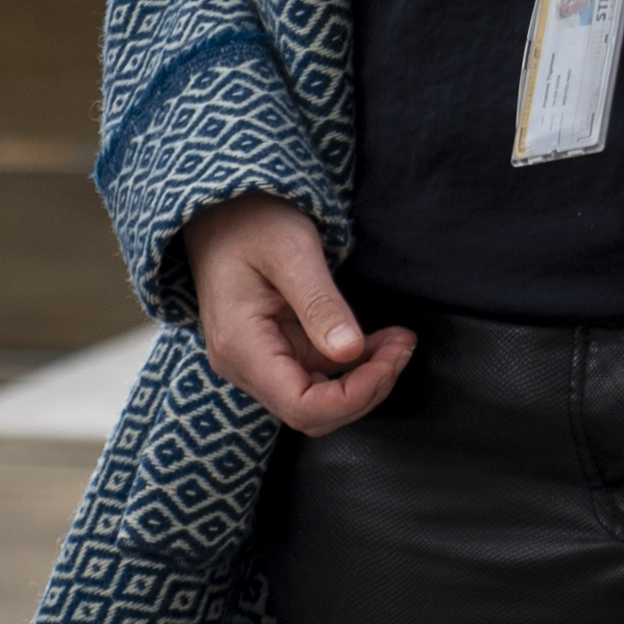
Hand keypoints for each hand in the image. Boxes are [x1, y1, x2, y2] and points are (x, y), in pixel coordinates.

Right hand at [184, 196, 412, 436]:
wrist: (221, 210)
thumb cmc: (252, 221)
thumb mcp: (292, 252)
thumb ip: (320, 304)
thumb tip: (349, 351)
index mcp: (242, 347)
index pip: (302, 406)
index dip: (354, 396)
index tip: (392, 359)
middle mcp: (243, 366)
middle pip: (313, 412)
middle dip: (367, 388)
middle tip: (403, 345)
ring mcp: (256, 362)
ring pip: (319, 400)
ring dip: (365, 378)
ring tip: (397, 340)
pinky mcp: (272, 353)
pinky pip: (316, 376)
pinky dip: (352, 366)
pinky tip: (377, 341)